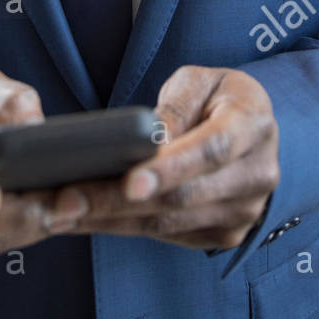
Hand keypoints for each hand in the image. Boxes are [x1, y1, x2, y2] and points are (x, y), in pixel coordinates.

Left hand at [58, 66, 279, 250]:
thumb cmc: (219, 97)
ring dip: (111, 220)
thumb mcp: (199, 81)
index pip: (211, 151)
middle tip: (66, 200)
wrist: (254, 130)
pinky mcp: (225, 235)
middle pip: (182, 197)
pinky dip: (123, 228)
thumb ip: (174, 106)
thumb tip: (144, 141)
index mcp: (252, 126)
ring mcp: (244, 212)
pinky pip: (167, 237)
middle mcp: (256, 176)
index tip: (130, 182)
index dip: (170, 169)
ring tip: (62, 212)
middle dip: (119, 201)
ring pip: (169, 224)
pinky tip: (87, 219)